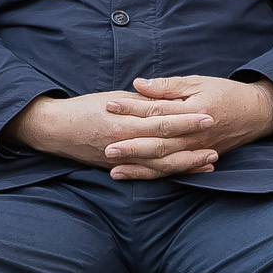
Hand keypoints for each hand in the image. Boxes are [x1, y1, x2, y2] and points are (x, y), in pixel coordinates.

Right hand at [5, 89, 222, 175]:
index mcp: (125, 120)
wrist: (56, 129)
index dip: (187, 118)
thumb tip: (164, 99)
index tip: (209, 114)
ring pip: (160, 164)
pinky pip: (148, 174)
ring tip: (209, 160)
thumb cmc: (84, 109)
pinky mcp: (119, 168)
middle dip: (192, 142)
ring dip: (187, 163)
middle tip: (217, 140)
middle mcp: (126, 141)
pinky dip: (169, 173)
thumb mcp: (113, 99)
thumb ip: (140, 102)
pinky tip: (186, 172)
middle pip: (166, 144)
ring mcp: (123, 158)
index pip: (162, 119)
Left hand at [107, 76, 272, 176]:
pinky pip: (173, 170)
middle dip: (131, 145)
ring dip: (139, 166)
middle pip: (158, 142)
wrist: (256, 114)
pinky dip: (153, 175)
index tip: (110, 106)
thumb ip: (168, 86)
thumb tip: (139, 85)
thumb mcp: (198, 82)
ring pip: (164, 162)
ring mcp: (197, 150)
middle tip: (105, 145)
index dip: (132, 108)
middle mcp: (194, 135)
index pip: (157, 111)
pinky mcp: (197, 157)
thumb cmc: (225, 93)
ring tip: (113, 168)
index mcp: (193, 111)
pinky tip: (135, 175)